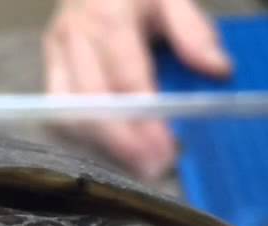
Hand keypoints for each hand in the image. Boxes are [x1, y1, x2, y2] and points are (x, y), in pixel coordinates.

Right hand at [43, 0, 232, 178]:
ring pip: (69, 113)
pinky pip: (60, 113)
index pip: (126, 77)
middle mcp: (74, 36)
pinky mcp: (48, 68)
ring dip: (103, 144)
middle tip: (154, 167)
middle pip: (91, 103)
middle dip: (122, 143)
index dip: (144, 119)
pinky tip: (115, 148)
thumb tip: (218, 70)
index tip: (166, 149)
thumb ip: (194, 32)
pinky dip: (86, 136)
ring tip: (138, 163)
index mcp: (108, 16)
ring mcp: (56, 54)